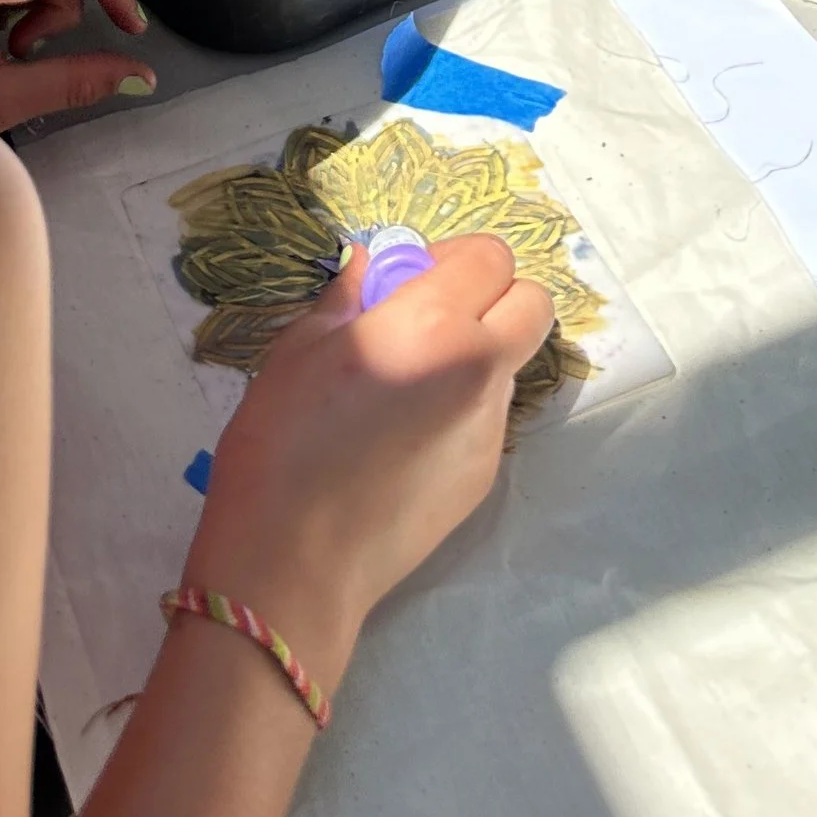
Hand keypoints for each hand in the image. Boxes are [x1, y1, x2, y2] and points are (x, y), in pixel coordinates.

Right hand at [182, 235, 552, 682]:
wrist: (295, 559)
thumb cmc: (284, 438)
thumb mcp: (301, 347)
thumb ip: (348, 297)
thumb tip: (371, 265)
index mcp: (434, 322)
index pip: (493, 257)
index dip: (457, 259)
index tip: (415, 277)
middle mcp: (479, 369)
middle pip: (532, 305)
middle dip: (494, 298)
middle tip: (433, 318)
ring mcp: (489, 429)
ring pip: (510, 365)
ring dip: (477, 355)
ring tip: (408, 386)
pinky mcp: (484, 478)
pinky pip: (489, 419)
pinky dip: (462, 409)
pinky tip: (404, 440)